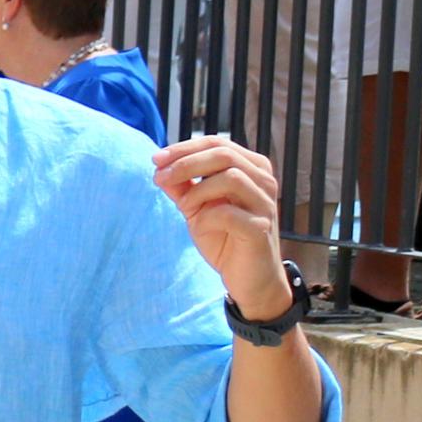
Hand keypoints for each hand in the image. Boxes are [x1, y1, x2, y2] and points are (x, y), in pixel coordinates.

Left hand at [154, 134, 287, 304]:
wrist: (248, 278)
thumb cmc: (224, 238)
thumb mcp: (196, 208)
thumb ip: (182, 187)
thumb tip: (159, 166)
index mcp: (251, 168)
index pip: (218, 143)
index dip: (184, 148)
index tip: (155, 159)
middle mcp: (263, 180)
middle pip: (224, 154)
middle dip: (185, 163)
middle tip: (159, 178)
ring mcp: (265, 203)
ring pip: (230, 177)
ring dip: (197, 191)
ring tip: (185, 209)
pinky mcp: (260, 227)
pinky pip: (228, 212)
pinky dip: (206, 217)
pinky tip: (200, 227)